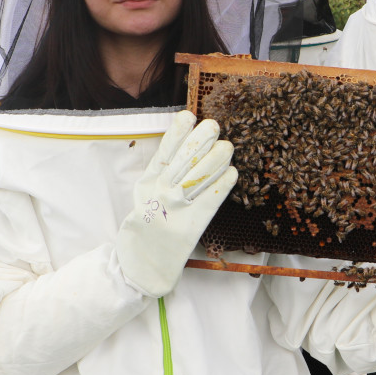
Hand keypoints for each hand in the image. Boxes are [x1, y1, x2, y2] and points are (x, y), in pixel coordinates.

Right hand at [115, 111, 237, 297]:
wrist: (143, 259)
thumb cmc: (149, 220)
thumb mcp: (146, 191)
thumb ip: (161, 170)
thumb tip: (184, 141)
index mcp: (148, 182)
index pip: (164, 152)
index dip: (177, 132)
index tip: (189, 115)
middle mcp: (161, 193)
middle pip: (185, 161)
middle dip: (201, 140)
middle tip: (215, 126)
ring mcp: (177, 209)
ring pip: (200, 176)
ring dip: (217, 159)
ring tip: (227, 147)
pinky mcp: (192, 225)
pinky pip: (211, 200)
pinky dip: (223, 184)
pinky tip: (232, 172)